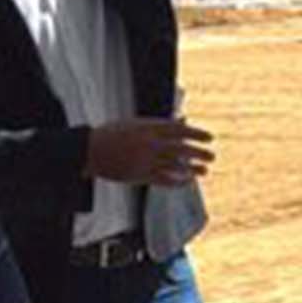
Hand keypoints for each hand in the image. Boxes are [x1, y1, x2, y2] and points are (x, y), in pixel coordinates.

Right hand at [86, 118, 215, 185]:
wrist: (89, 149)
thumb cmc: (113, 133)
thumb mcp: (136, 123)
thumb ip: (160, 124)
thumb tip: (183, 121)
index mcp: (148, 127)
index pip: (179, 129)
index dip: (196, 134)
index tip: (210, 138)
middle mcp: (149, 143)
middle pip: (180, 148)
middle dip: (199, 152)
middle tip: (212, 155)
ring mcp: (144, 160)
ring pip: (175, 165)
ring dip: (193, 168)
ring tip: (205, 170)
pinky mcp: (139, 175)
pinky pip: (163, 179)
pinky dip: (177, 180)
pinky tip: (187, 181)